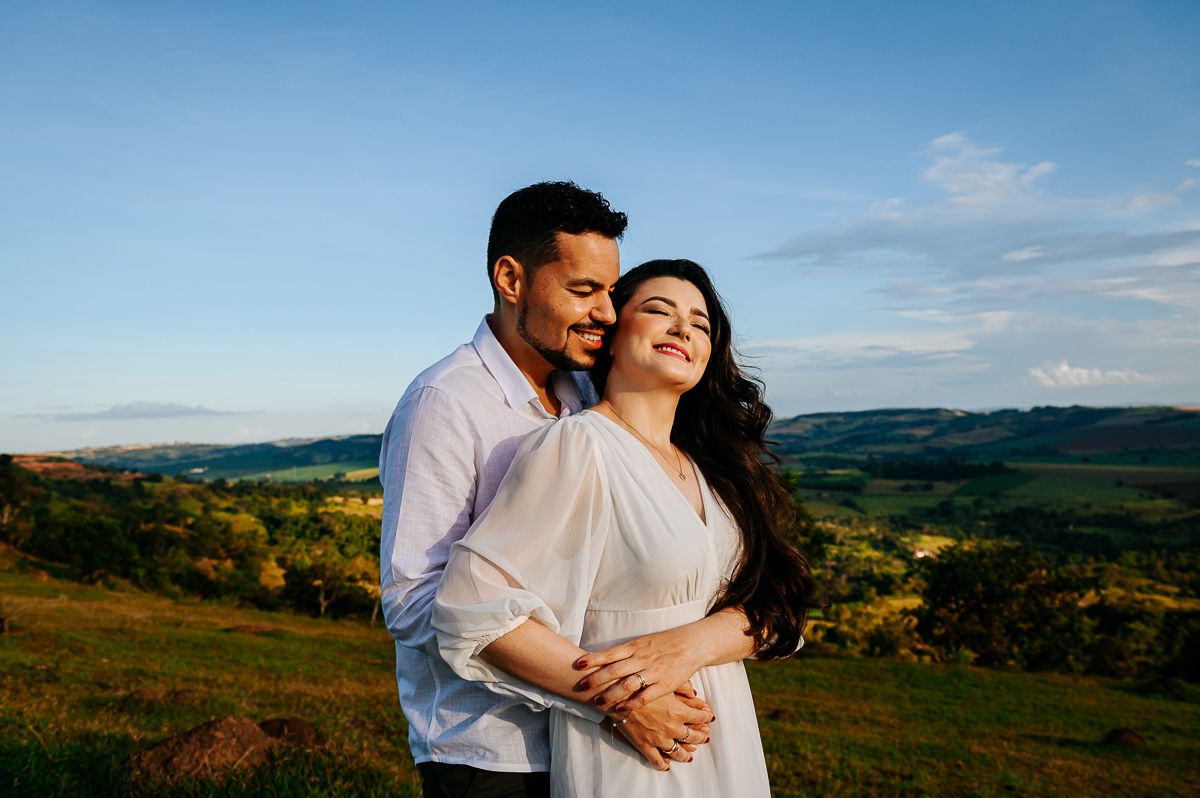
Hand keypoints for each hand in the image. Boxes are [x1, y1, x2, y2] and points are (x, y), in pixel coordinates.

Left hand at [577, 625, 706, 712]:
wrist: (692, 644)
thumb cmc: (665, 643)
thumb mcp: (644, 642)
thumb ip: (626, 652)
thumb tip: (603, 659)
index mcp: (635, 646)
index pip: (610, 653)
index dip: (594, 659)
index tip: (578, 664)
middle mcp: (642, 658)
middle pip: (615, 670)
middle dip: (597, 679)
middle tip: (582, 686)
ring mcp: (653, 672)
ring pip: (628, 685)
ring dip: (611, 694)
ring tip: (598, 701)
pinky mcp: (664, 684)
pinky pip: (645, 696)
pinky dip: (632, 704)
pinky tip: (621, 710)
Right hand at [609, 691, 712, 770]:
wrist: (618, 695)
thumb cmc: (642, 685)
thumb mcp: (665, 682)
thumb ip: (683, 686)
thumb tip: (694, 693)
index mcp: (679, 711)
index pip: (701, 717)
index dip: (707, 716)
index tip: (709, 717)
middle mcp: (672, 727)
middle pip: (693, 736)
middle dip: (701, 736)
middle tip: (705, 737)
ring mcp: (659, 739)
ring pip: (679, 753)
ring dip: (686, 755)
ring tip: (690, 756)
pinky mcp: (645, 746)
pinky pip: (658, 761)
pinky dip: (664, 765)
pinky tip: (667, 765)